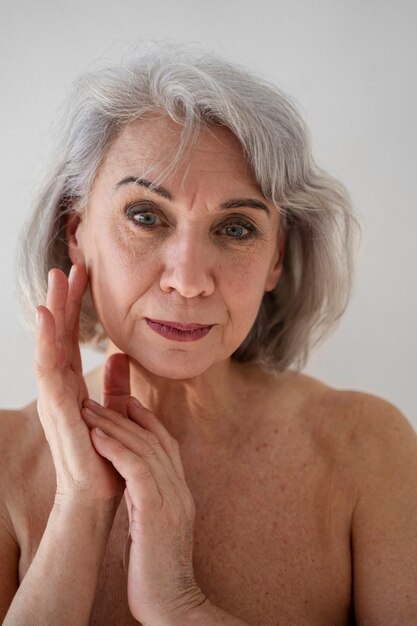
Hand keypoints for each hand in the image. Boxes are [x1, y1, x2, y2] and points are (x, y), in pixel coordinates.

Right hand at [35, 265, 128, 507]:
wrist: (99, 495)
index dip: (78, 307)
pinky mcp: (57, 410)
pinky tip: (48, 317)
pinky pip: (49, 369)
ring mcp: (55, 398)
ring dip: (53, 312)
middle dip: (64, 300)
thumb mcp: (115, 411)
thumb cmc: (105, 456)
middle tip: (69, 266)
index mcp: (74, 385)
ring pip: (50, 345)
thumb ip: (116, 385)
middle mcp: (61, 387)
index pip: (74, 338)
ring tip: (55, 281)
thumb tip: (121, 356)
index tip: (85, 276)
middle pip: (60, 335)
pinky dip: (47, 342)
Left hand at [81, 396, 206, 624]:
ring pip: (145, 449)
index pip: (167, 446)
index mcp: (180, 493)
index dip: (148, 422)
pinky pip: (137, 470)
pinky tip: (98, 437)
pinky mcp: (157, 511)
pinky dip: (117, 449)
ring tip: (90, 411)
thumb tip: (133, 484)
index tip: (127, 404)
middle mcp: (180, 490)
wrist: (173, 604)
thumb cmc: (157, 571)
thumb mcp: (154, 527)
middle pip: (155, 440)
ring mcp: (172, 500)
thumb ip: (149, 501)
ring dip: (115, 427)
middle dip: (126, 416)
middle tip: (100, 399)